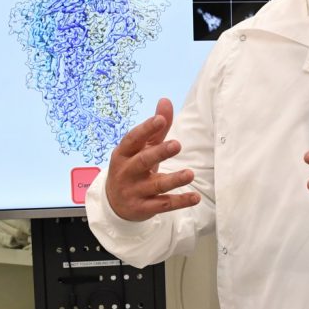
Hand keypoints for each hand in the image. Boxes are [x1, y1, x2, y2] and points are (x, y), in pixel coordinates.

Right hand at [104, 98, 199, 220]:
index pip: (133, 139)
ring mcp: (134, 191)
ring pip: (155, 185)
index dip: (146, 129)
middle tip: (177, 144)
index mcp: (123, 153)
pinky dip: (179, 201)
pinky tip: (195, 197)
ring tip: (190, 173)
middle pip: (143, 161)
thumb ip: (156, 128)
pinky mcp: (143, 208)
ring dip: (173, 180)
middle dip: (159, 153)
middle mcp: (126, 172)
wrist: (114, 203)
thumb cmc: (132, 167)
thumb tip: (165, 100)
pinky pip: (163, 205)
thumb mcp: (141, 148)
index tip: (160, 120)